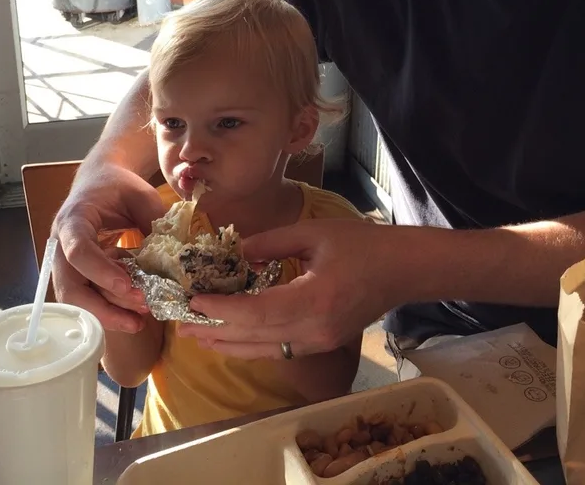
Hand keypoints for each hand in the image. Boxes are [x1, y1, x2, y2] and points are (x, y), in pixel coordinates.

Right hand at [52, 162, 164, 332]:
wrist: (99, 181)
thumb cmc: (118, 186)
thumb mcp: (140, 195)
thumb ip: (154, 222)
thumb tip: (173, 256)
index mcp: (74, 219)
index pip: (78, 250)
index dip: (100, 271)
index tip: (128, 285)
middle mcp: (61, 245)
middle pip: (70, 286)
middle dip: (102, 305)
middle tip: (140, 310)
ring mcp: (65, 263)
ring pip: (76, 299)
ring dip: (106, 313)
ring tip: (139, 320)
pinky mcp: (76, 274)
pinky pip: (86, 297)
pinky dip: (107, 309)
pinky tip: (133, 317)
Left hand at [179, 219, 407, 358]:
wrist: (403, 270)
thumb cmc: (362, 245)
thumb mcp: (313, 233)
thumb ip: (270, 244)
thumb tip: (234, 253)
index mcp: (312, 300)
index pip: (255, 313)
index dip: (221, 310)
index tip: (192, 300)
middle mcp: (314, 330)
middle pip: (254, 338)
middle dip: (214, 331)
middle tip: (180, 321)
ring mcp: (319, 342)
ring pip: (263, 351)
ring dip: (228, 344)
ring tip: (197, 336)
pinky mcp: (322, 344)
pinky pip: (278, 351)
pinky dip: (251, 346)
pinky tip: (232, 339)